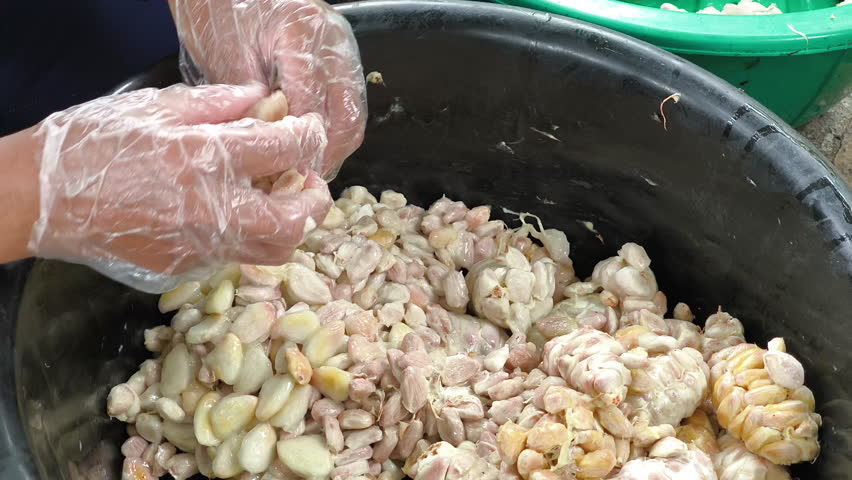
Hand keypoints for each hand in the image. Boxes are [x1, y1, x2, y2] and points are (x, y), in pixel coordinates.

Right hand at [29, 83, 330, 291]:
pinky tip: (233, 214)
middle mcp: (212, 209)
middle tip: (310, 181)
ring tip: (279, 201)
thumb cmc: (93, 143)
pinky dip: (248, 237)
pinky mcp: (184, 267)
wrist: (39, 198)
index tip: (308, 130)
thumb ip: (216, 103)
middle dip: (317, 201)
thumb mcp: (154, 106)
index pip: (286, 150)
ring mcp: (199, 246)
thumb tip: (261, 98)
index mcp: (207, 158)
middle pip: (295, 222)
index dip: (308, 136)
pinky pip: (234, 257)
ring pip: (272, 252)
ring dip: (289, 226)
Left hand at [170, 0, 367, 178]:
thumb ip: (251, 104)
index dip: (303, 147)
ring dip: (334, 143)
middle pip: (347, 114)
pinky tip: (310, 141)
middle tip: (304, 178)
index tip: (288, 172)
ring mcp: (342, 45)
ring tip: (308, 164)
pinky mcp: (340, 53)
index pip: (314, 107)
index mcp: (304, 34)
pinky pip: (347, 100)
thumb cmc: (219, 9)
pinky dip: (332, 125)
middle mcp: (333, 39)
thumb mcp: (226, 57)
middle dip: (328, 153)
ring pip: (353, 111)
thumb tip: (270, 150)